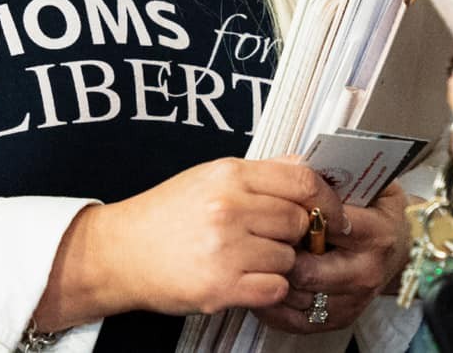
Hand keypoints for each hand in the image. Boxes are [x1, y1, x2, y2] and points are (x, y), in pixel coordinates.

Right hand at [41, 158, 344, 324]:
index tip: (332, 213)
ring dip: (279, 262)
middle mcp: (229, 208)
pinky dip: (268, 287)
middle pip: (300, 221)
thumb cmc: (167, 214)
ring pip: (289, 257)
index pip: (302, 180)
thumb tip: (308, 166)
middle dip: (296, 233)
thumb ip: (262, 172)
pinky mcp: (220, 287)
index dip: (326, 199)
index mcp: (229, 174)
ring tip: (249, 257)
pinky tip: (247, 278)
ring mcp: (225, 249)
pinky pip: (274, 287)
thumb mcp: (210, 176)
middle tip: (274, 238)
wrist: (120, 252)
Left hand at [255, 183, 410, 334]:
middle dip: (280, 253)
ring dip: (273, 278)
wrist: (405, 247)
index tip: (279, 205)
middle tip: (261, 237)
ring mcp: (353, 300)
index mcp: (376, 233)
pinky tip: (266, 282)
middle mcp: (366, 271)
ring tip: (258, 258)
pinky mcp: (340, 319)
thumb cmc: (380, 211)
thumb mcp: (371, 182)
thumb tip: (296, 165)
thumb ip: (336, 175)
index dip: (298, 214)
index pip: (329, 226)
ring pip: (297, 297)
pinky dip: (276, 303)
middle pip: (307, 270)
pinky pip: (296, 319)